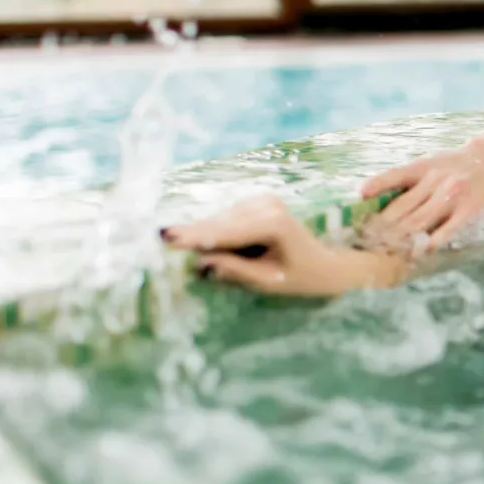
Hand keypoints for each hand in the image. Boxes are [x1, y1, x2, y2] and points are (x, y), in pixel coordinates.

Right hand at [161, 195, 400, 296]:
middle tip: (156, 237)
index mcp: (274, 223)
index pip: (226, 232)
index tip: (165, 237)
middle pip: (219, 223)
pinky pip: (225, 220)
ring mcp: (261, 200)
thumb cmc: (301, 279)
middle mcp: (267, 205)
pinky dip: (213, 232)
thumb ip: (237, 272)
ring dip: (201, 234)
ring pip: (219, 220)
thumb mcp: (269, 283)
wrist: (327, 266)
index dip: (195, 236)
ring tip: (174, 242)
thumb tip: (202, 263)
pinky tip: (199, 242)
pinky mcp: (255, 203)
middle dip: (191, 233)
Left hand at [358, 135, 483, 251]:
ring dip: (402, 238)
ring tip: (386, 251)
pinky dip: (432, 242)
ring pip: (420, 220)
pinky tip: (420, 252)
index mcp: (422, 167)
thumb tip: (371, 199)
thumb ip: (406, 180)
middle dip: (383, 226)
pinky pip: (447, 230)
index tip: (360, 201)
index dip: (375, 187)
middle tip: (367, 242)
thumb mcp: (429, 163)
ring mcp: (452, 195)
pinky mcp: (468, 210)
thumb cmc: (455, 165)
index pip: (394, 176)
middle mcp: (435, 179)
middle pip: (403, 206)